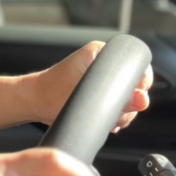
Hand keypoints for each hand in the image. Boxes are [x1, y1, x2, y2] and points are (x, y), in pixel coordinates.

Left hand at [33, 41, 151, 130]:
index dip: (141, 85)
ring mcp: (101, 78)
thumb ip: (117, 101)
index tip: (135, 100)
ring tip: (109, 120)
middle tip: (117, 115)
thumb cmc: (50, 95)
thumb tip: (143, 101)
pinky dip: (114, 115)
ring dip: (122, 113)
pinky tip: (106, 122)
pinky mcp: (97, 92)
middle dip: (129, 105)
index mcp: (101, 53)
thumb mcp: (86, 98)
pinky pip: (116, 105)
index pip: (137, 65)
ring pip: (127, 99)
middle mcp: (103, 63)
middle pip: (134, 85)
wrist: (32, 102)